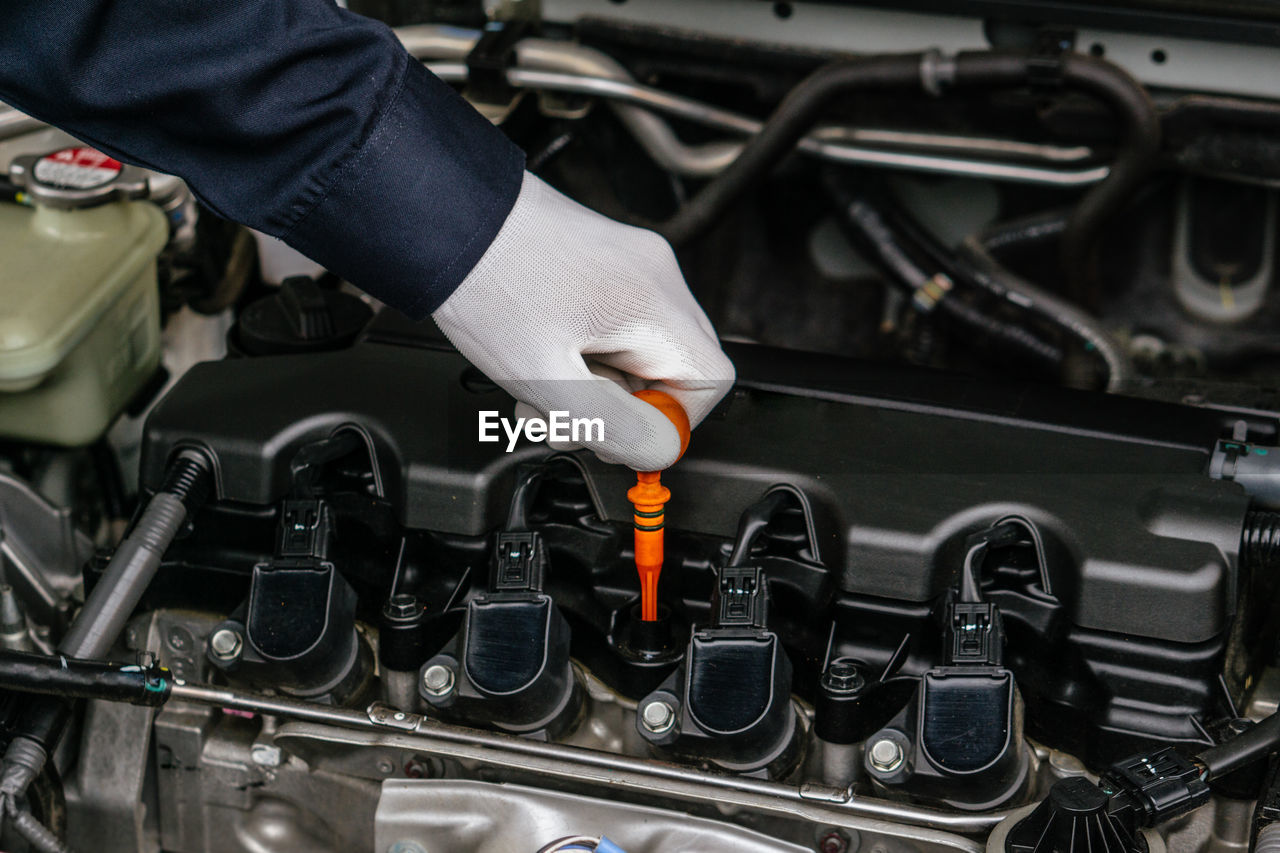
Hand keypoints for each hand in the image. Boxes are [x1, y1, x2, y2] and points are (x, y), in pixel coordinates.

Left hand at [433, 171, 734, 469]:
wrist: (443, 216)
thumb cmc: (484, 281)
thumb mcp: (545, 377)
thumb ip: (612, 425)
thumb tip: (657, 452)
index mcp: (652, 300)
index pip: (710, 381)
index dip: (670, 421)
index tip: (618, 432)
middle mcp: (654, 274)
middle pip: (676, 370)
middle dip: (622, 408)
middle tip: (569, 415)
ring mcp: (631, 263)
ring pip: (640, 353)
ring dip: (594, 386)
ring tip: (539, 384)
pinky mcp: (604, 262)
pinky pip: (616, 327)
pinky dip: (583, 356)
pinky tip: (539, 356)